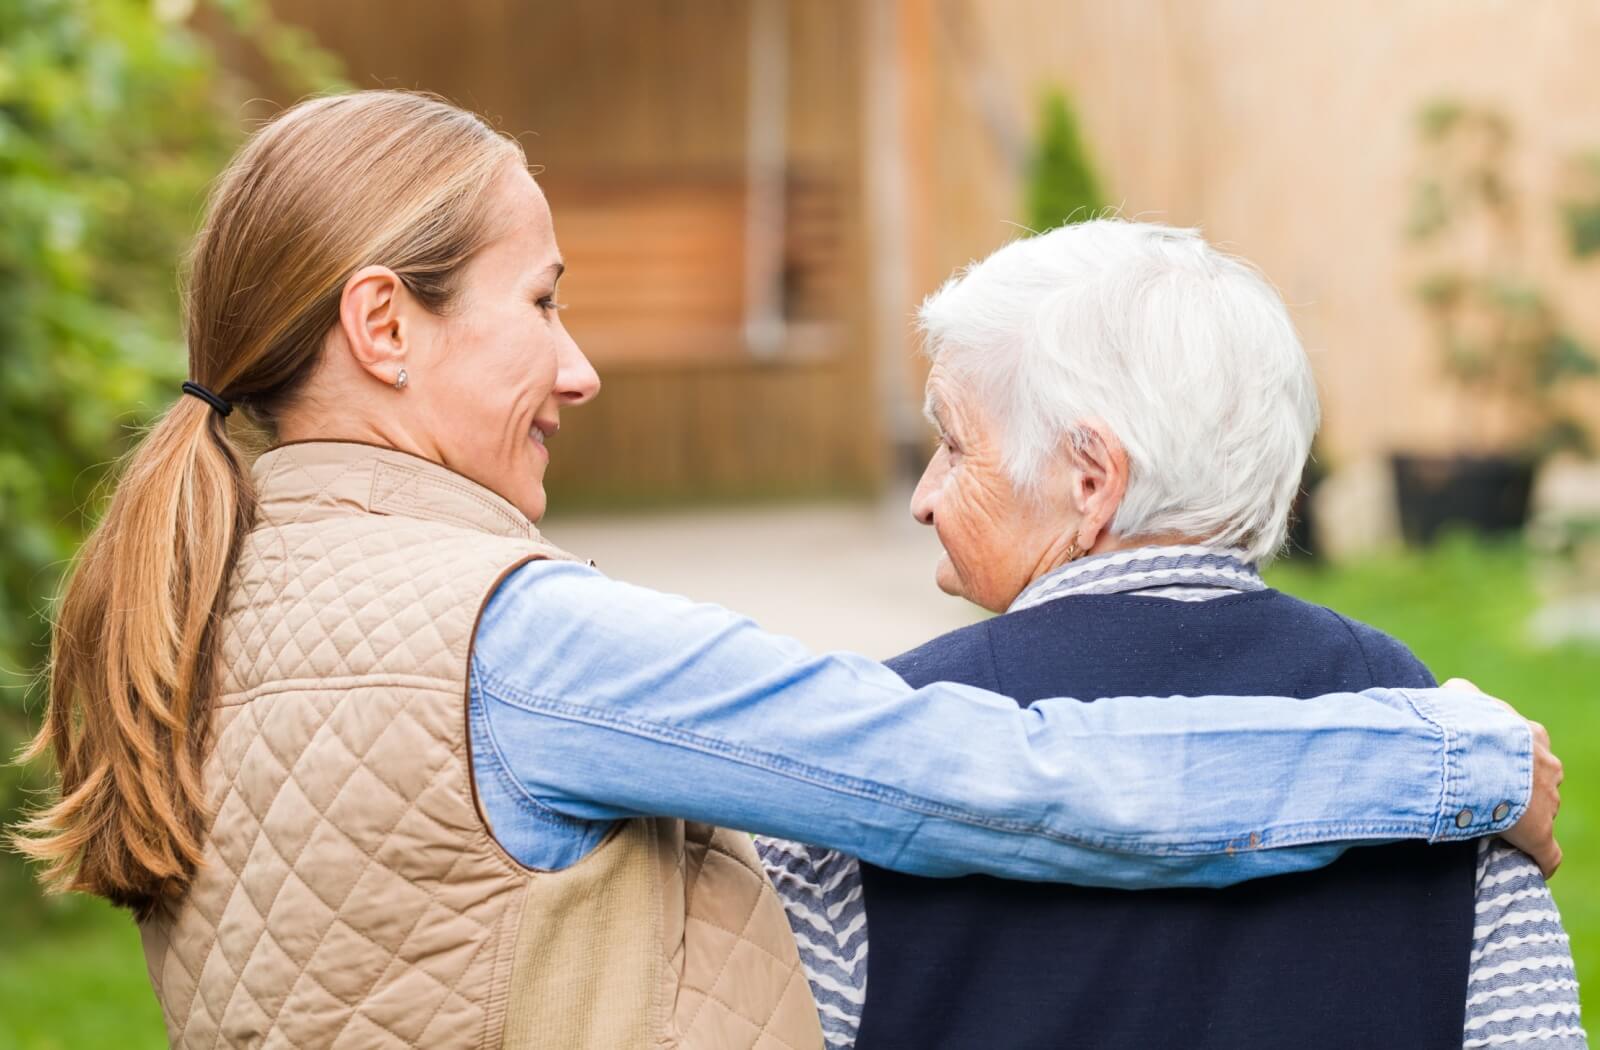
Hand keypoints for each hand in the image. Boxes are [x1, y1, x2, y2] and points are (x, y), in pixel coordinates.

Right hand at [1442, 677, 1563, 877]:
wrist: (1473, 756)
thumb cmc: (1464, 725)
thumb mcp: (1459, 698)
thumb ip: (1461, 694)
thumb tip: (1453, 692)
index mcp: (1530, 736)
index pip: (1529, 749)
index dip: (1511, 760)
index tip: (1490, 766)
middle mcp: (1546, 766)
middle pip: (1541, 781)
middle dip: (1522, 789)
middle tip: (1490, 796)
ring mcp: (1547, 801)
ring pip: (1545, 812)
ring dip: (1526, 819)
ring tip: (1496, 826)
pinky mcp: (1541, 835)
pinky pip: (1548, 854)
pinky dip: (1542, 860)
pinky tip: (1533, 866)